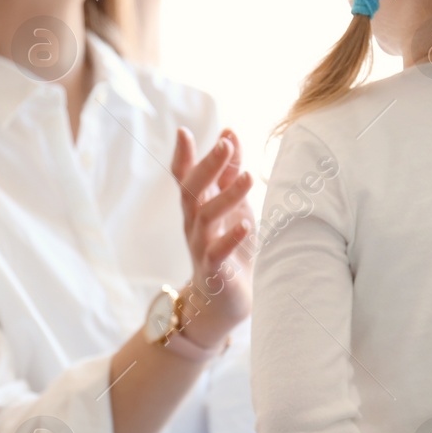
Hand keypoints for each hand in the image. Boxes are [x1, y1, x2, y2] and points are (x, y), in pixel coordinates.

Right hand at [170, 127, 253, 348]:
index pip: (184, 177)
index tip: (183, 131)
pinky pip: (217, 253)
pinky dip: (230, 238)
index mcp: (197, 206)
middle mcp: (193, 224)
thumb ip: (229, 172)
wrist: (225, 301)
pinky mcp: (214, 271)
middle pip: (192, 191)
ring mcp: (201, 247)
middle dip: (206, 166)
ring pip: (205, 218)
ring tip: (248, 177)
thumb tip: (229, 132)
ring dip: (227, 196)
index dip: (183, 155)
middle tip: (224, 144)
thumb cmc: (230, 247)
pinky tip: (245, 225)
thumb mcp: (233, 205)